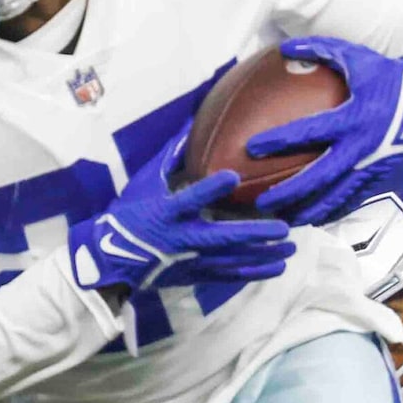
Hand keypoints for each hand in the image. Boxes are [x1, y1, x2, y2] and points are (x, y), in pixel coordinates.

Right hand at [67, 133, 292, 299]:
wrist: (113, 258)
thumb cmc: (130, 214)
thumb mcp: (145, 183)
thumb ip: (170, 158)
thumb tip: (190, 126)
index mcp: (167, 212)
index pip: (189, 198)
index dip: (209, 188)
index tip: (232, 176)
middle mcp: (181, 238)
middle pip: (221, 237)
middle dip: (253, 234)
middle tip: (282, 227)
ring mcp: (190, 260)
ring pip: (231, 260)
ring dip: (262, 255)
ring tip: (290, 247)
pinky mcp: (194, 275)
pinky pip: (228, 276)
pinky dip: (253, 273)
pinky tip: (276, 267)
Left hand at [247, 37, 402, 224]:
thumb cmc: (387, 75)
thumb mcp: (356, 57)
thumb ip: (319, 50)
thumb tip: (284, 47)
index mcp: (354, 116)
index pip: (310, 131)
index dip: (280, 140)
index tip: (253, 147)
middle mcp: (362, 145)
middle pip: (320, 177)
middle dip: (290, 192)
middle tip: (262, 202)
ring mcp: (371, 164)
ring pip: (336, 196)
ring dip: (308, 210)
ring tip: (282, 220)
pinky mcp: (378, 176)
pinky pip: (350, 199)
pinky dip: (330, 211)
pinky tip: (310, 218)